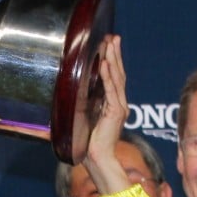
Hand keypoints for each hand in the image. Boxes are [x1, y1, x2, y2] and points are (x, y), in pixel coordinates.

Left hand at [81, 35, 130, 195]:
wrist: (97, 159)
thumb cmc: (89, 142)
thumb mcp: (88, 117)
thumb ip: (88, 104)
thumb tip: (76, 92)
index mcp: (115, 105)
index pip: (115, 78)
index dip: (114, 60)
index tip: (110, 44)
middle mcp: (120, 104)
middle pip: (119, 74)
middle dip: (116, 54)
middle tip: (114, 37)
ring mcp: (119, 108)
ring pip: (117, 79)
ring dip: (113, 60)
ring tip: (110, 44)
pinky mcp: (115, 113)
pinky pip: (112, 91)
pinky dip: (108, 76)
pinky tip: (104, 63)